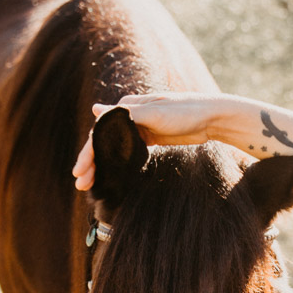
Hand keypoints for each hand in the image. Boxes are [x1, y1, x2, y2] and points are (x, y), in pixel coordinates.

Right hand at [73, 93, 227, 190]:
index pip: (99, 133)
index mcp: (127, 108)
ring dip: (102, 166)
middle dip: (91, 163)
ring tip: (92, 184)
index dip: (87, 153)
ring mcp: (140, 128)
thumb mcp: (155, 113)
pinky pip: (128, 153)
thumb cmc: (185, 112)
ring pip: (114, 149)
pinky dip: (118, 164)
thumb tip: (95, 109)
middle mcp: (130, 116)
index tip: (80, 173)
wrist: (212, 119)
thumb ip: (126, 114)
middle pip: (104, 142)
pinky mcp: (151, 138)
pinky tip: (112, 176)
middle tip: (81, 185)